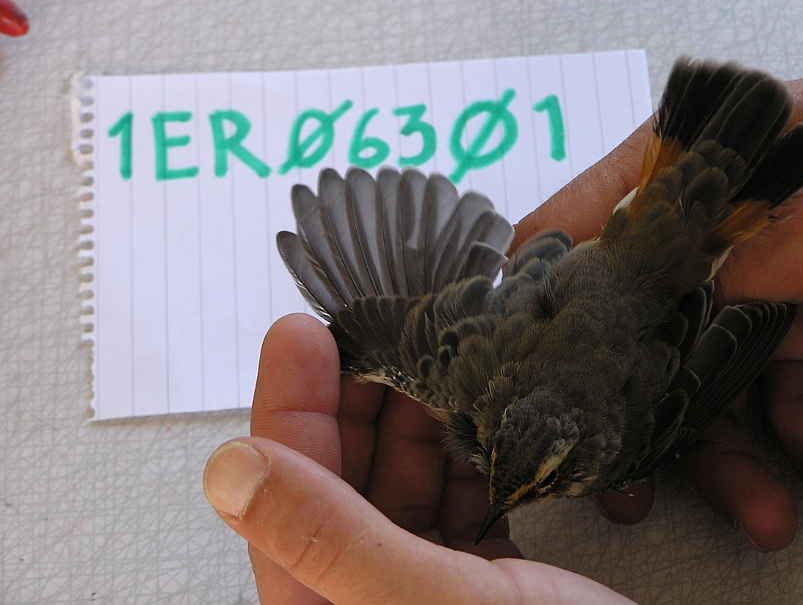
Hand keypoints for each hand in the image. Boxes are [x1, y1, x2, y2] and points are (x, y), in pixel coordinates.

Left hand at [204, 314, 636, 603]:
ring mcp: (422, 586)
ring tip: (434, 351)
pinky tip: (476, 405)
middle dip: (359, 394)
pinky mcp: (477, 577)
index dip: (289, 404)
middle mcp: (363, 597)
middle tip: (380, 323)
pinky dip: (462, 445)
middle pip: (340, 475)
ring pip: (399, 477)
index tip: (302, 330)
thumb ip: (329, 538)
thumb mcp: (431, 604)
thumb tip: (228, 466)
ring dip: (415, 412)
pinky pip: (452, 492)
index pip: (282, 493)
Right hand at [514, 68, 802, 551]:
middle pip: (645, 328)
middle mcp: (727, 238)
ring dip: (738, 462)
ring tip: (759, 516)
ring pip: (720, 386)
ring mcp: (775, 291)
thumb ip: (738, 244)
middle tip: (627, 476)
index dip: (543, 287)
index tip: (516, 355)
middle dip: (639, 413)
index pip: (588, 222)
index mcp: (706, 173)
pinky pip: (798, 408)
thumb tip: (652, 290)